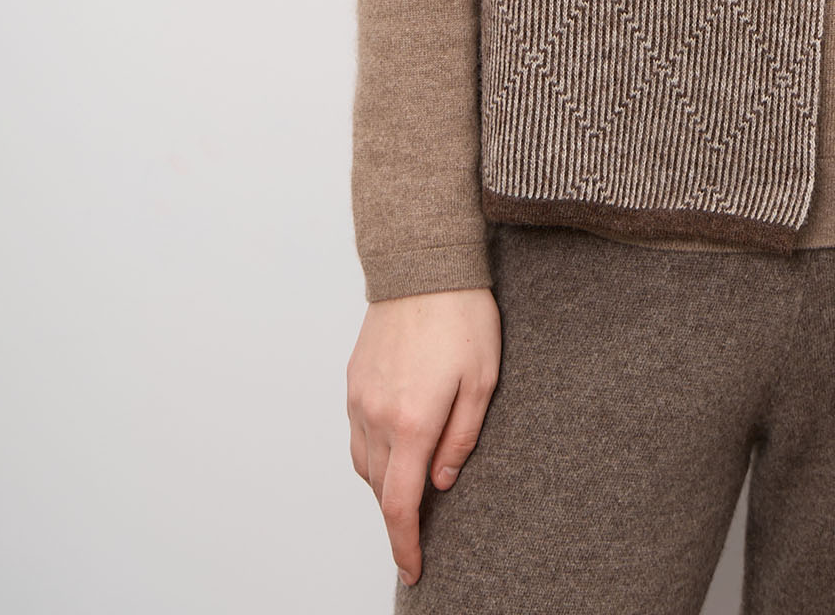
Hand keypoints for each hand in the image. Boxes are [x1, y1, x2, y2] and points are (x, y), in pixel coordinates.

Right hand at [347, 286, 501, 586]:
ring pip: (364, 465)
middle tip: (424, 528)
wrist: (423, 266)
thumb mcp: (482, 380)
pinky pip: (356, 434)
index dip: (405, 544)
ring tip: (411, 489)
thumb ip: (461, 439)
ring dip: (384, 486)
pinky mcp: (352, 380)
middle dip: (398, 516)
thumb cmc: (462, 316)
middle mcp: (377, 415)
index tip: (414, 568)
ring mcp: (359, 398)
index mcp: (413, 421)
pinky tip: (394, 447)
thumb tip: (441, 484)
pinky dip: (372, 454)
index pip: (400, 505)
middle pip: (380, 490)